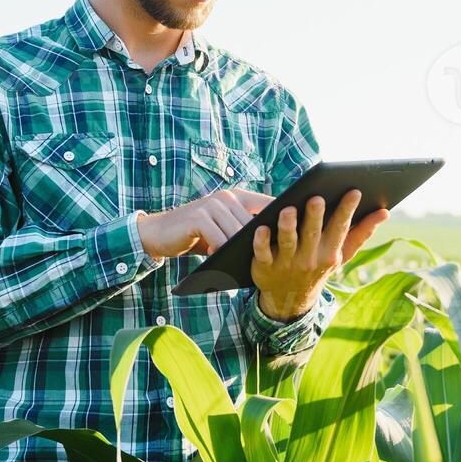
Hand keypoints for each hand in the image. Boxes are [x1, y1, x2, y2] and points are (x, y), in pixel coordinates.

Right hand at [136, 187, 273, 259]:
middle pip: (255, 223)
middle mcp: (227, 197)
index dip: (285, 216)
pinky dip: (221, 251)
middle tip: (269, 261)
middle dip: (262, 243)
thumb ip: (243, 230)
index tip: (301, 230)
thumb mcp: (223, 230)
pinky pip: (219, 238)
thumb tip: (276, 245)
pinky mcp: (198, 217)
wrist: (159, 233)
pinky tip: (220, 260)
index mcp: (238, 197)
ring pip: (238, 232)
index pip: (269, 204)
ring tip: (246, 265)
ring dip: (241, 251)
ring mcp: (212, 205)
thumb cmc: (197, 236)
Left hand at [250, 189, 390, 320]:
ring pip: (287, 242)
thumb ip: (361, 233)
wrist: (290, 299)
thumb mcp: (341, 254)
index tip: (354, 191)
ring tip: (288, 209)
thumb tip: (385, 213)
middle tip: (317, 198)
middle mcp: (308, 258)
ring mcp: (286, 263)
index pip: (339, 228)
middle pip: (312, 234)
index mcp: (329, 252)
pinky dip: (261, 241)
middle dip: (315, 216)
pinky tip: (261, 228)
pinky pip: (262, 253)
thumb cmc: (318, 265)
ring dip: (288, 226)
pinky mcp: (264, 266)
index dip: (347, 210)